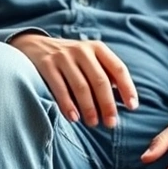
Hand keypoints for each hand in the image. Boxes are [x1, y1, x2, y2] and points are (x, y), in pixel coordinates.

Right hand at [10, 33, 137, 126]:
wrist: (34, 45)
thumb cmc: (71, 61)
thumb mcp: (89, 60)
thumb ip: (105, 75)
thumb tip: (125, 103)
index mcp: (98, 49)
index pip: (118, 69)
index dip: (128, 88)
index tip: (133, 107)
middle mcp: (82, 50)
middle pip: (100, 80)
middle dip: (107, 104)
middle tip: (111, 123)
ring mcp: (63, 56)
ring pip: (81, 86)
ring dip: (89, 108)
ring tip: (93, 123)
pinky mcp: (47, 65)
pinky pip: (60, 88)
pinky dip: (68, 105)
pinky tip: (74, 118)